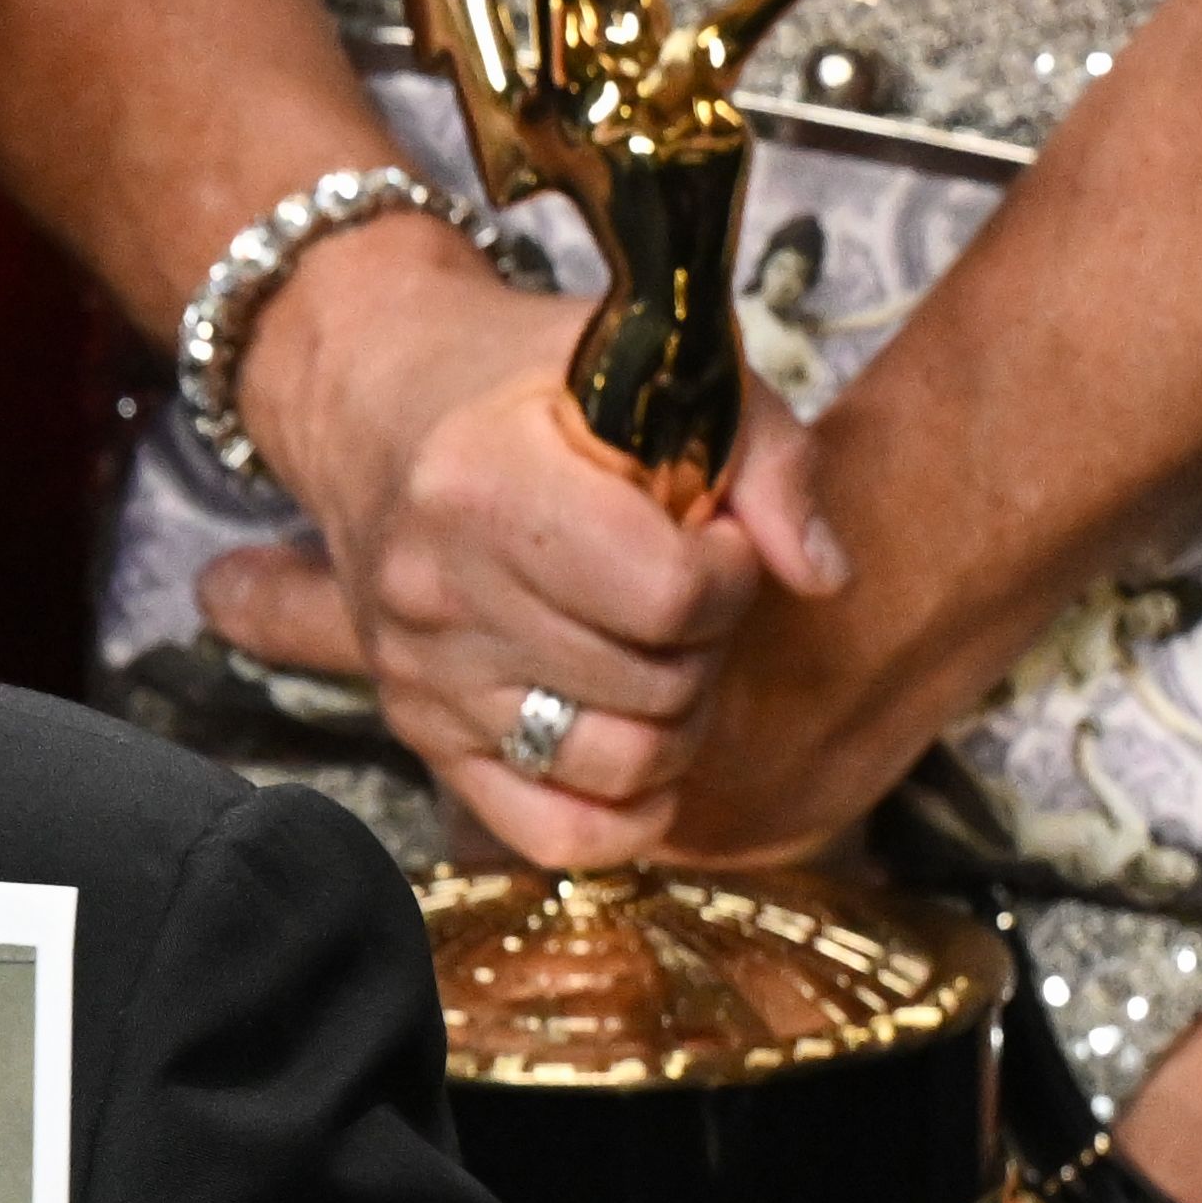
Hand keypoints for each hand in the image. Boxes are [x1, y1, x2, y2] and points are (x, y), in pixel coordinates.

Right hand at [199, 218, 841, 868]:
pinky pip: (553, 833)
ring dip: (677, 719)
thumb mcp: (666, 368)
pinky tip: (643, 746)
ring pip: (620, 764)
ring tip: (657, 650)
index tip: (710, 532)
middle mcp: (438, 591)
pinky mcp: (420, 735)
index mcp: (488, 483)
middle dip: (706, 639)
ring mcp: (423, 676)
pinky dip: (625, 811)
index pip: (671, 595)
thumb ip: (768, 459)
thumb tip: (822, 577)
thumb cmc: (535, 383)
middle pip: (656, 685)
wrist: (379, 408)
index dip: (729, 570)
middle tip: (683, 585)